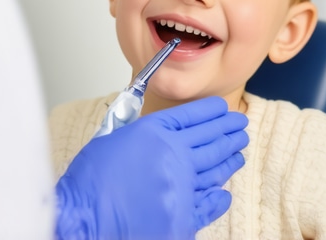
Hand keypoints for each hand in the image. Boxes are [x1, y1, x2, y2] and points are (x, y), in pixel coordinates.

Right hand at [54, 96, 248, 239]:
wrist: (84, 218)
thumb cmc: (92, 180)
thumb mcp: (112, 137)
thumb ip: (139, 127)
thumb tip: (155, 124)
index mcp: (157, 132)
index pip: (194, 116)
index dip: (212, 111)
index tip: (224, 108)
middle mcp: (175, 156)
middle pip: (211, 139)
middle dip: (229, 130)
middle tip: (241, 125)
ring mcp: (182, 187)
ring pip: (215, 168)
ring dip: (230, 157)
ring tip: (239, 150)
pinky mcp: (183, 218)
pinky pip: (209, 204)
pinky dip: (219, 197)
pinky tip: (224, 192)